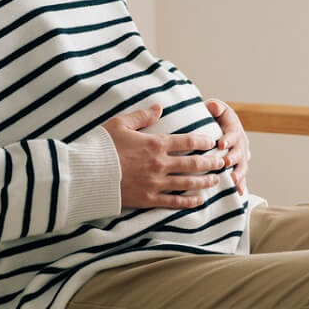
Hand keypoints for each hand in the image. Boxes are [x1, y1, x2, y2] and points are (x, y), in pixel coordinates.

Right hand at [102, 104, 224, 208]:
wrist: (85, 174)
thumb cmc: (101, 147)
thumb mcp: (120, 124)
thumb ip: (142, 116)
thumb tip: (159, 107)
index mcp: (155, 144)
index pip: (187, 141)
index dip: (203, 141)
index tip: (212, 141)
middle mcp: (160, 164)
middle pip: (193, 163)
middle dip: (211, 162)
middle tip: (223, 162)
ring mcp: (155, 183)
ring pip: (188, 183)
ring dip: (205, 181)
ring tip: (217, 180)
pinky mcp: (148, 199)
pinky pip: (173, 201)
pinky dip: (188, 202)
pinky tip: (199, 201)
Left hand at [205, 99, 249, 194]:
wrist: (219, 128)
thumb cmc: (213, 118)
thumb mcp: (215, 109)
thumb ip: (215, 107)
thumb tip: (214, 107)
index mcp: (234, 129)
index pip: (232, 133)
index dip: (228, 139)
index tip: (220, 144)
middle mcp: (240, 144)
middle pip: (239, 152)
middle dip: (233, 158)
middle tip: (226, 163)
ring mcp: (240, 157)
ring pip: (242, 166)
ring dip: (238, 174)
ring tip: (232, 181)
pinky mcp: (238, 168)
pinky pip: (240, 178)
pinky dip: (240, 185)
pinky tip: (238, 194)